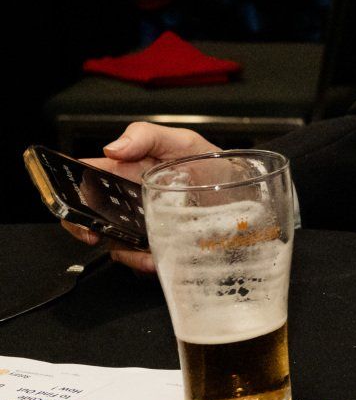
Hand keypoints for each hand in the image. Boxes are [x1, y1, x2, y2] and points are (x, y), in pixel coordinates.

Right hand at [62, 123, 220, 272]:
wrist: (240, 186)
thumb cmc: (209, 162)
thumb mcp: (182, 141)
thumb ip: (146, 136)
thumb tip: (113, 148)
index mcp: (124, 172)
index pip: (83, 182)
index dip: (70, 195)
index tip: (76, 207)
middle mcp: (127, 201)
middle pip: (90, 218)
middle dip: (86, 229)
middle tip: (98, 234)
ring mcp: (141, 225)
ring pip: (115, 244)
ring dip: (125, 252)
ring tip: (146, 254)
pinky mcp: (159, 244)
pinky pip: (141, 259)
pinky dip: (146, 263)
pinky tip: (160, 260)